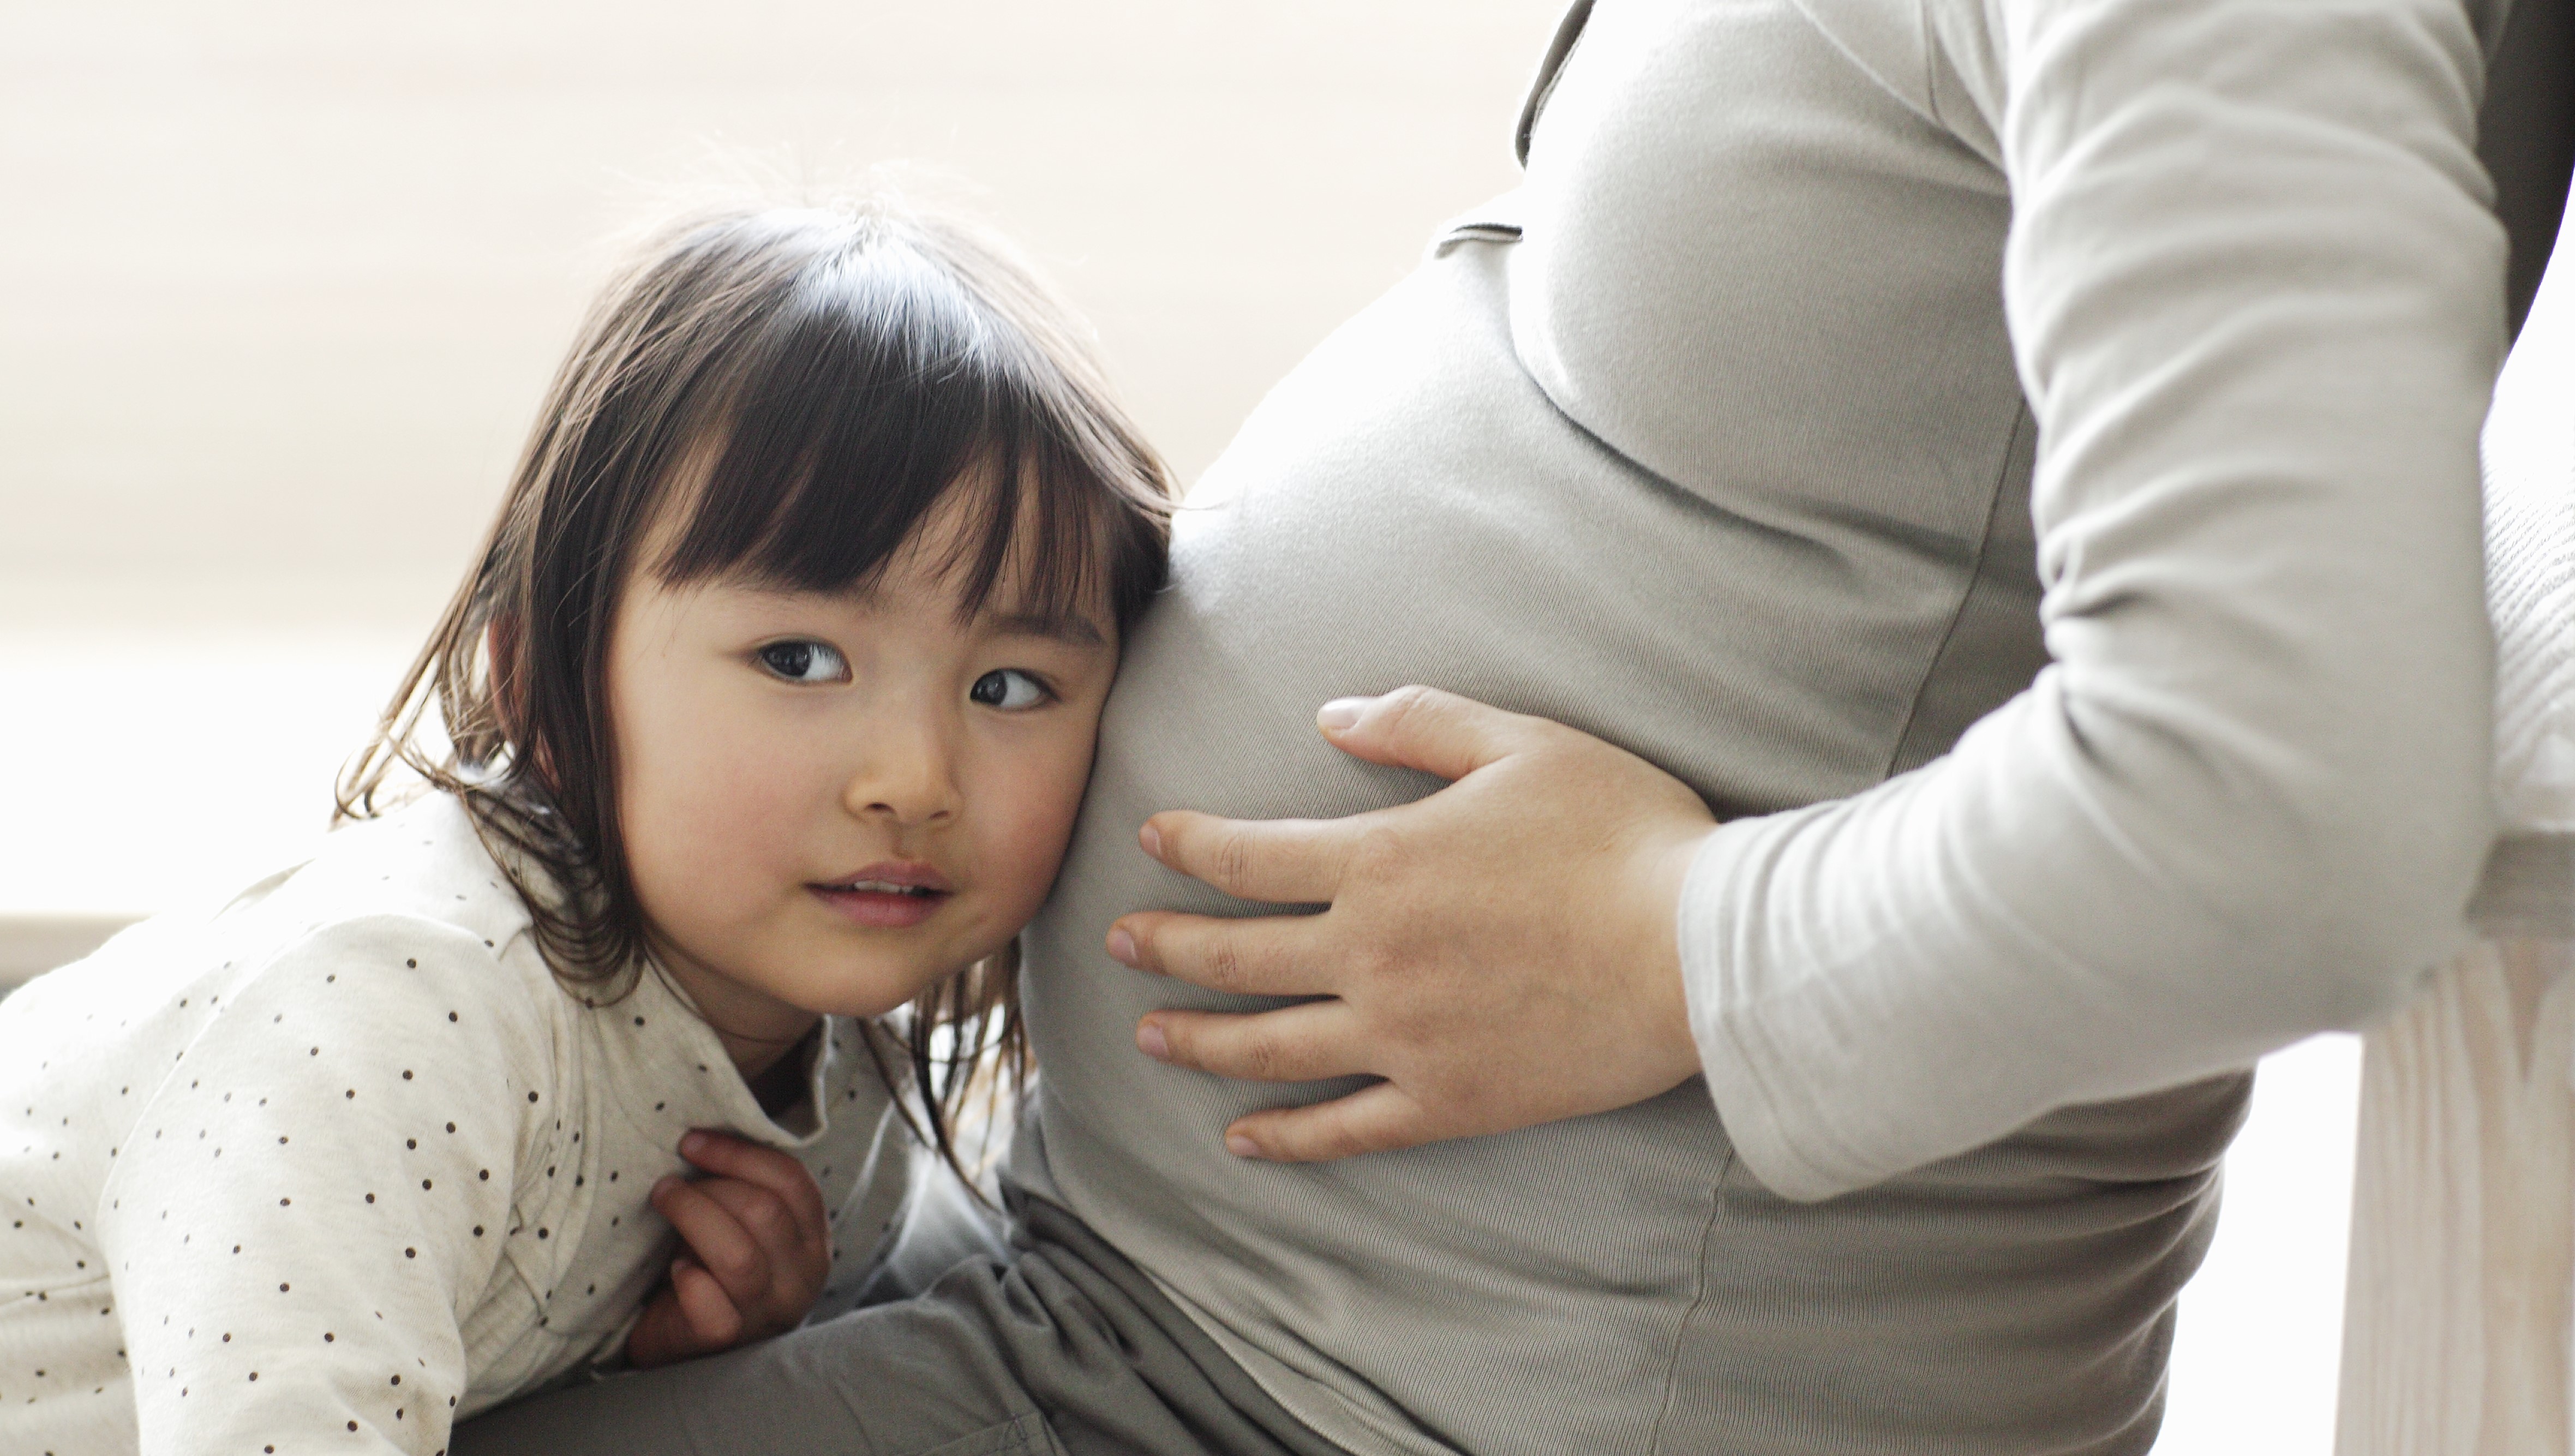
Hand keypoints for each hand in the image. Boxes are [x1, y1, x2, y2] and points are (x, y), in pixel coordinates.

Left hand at [624, 1130, 829, 1367]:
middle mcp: (801, 1277)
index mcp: (812, 1240)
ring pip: (738, 1255)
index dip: (739, 1154)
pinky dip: (687, 1279)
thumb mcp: (743, 1225)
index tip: (692, 1141)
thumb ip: (745, 1189)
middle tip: (668, 1183)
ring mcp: (766, 1312)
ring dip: (691, 1216)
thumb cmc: (711, 1266)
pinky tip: (675, 1270)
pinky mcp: (726, 1340)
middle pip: (764, 1212)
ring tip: (662, 1202)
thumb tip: (705, 1133)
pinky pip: (709, 1304)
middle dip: (709, 1186)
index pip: (792, 1182)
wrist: (682, 1339)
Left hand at [1110, 685, 1715, 1162]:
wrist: (1700, 948)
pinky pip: (1345, 1128)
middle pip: (1234, 956)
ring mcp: (1402, 1037)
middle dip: (1164, 945)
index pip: (1249, 857)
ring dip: (1198, 1041)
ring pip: (1268, 1048)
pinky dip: (1284, 1138)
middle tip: (1117, 941)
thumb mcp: (1519, 741)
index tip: (1150, 839)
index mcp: (1380, 862)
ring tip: (1150, 1035)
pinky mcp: (1447, 1100)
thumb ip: (1416, 722)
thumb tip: (1331, 716)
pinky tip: (1242, 1140)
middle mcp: (1370, 955)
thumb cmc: (1621, 833)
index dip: (1190, 846)